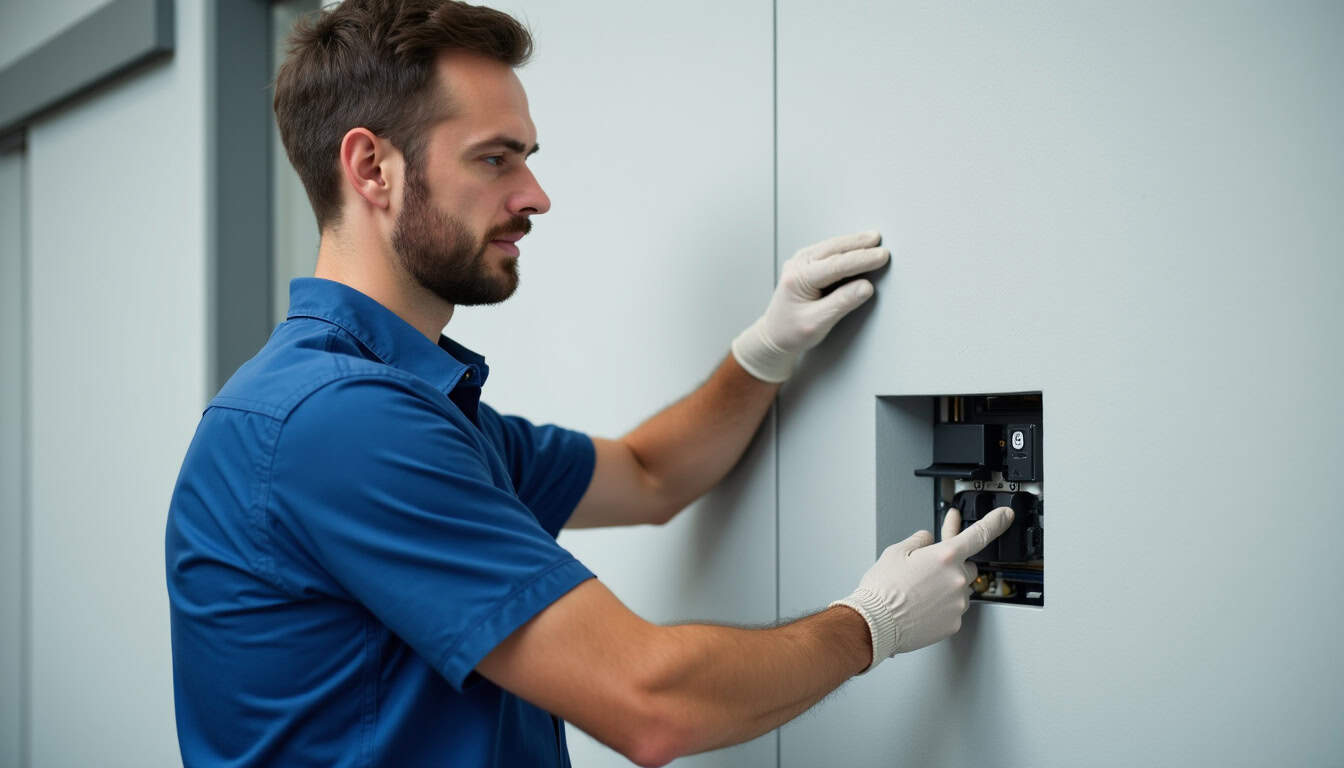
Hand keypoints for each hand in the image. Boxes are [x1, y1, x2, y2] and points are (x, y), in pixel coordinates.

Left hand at [730, 231, 889, 381]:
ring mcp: (800, 262)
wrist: (774, 335)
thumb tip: (866, 287)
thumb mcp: (817, 323)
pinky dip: (844, 247)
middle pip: (833, 249)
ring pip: (831, 246)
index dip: (862, 259)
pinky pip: (828, 250)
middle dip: (859, 245)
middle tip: (881, 242)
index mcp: (798, 279)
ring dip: (853, 242)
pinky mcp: (806, 263)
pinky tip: (857, 245)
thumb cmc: (791, 332)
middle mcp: (797, 265)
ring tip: (873, 238)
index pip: (836, 265)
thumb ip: (842, 303)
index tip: (882, 256)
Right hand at [831, 506, 1014, 670]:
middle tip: (930, 569)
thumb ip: (918, 541)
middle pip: (967, 566)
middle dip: (952, 565)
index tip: (1006, 517)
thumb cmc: (882, 590)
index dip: (996, 522)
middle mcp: (956, 579)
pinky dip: (942, 607)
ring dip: (946, 587)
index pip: (979, 533)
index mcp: (945, 556)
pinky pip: (954, 609)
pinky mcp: (953, 623)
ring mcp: (957, 603)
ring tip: (919, 592)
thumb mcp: (895, 552)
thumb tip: (927, 540)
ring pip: (960, 589)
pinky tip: (922, 605)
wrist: (875, 623)